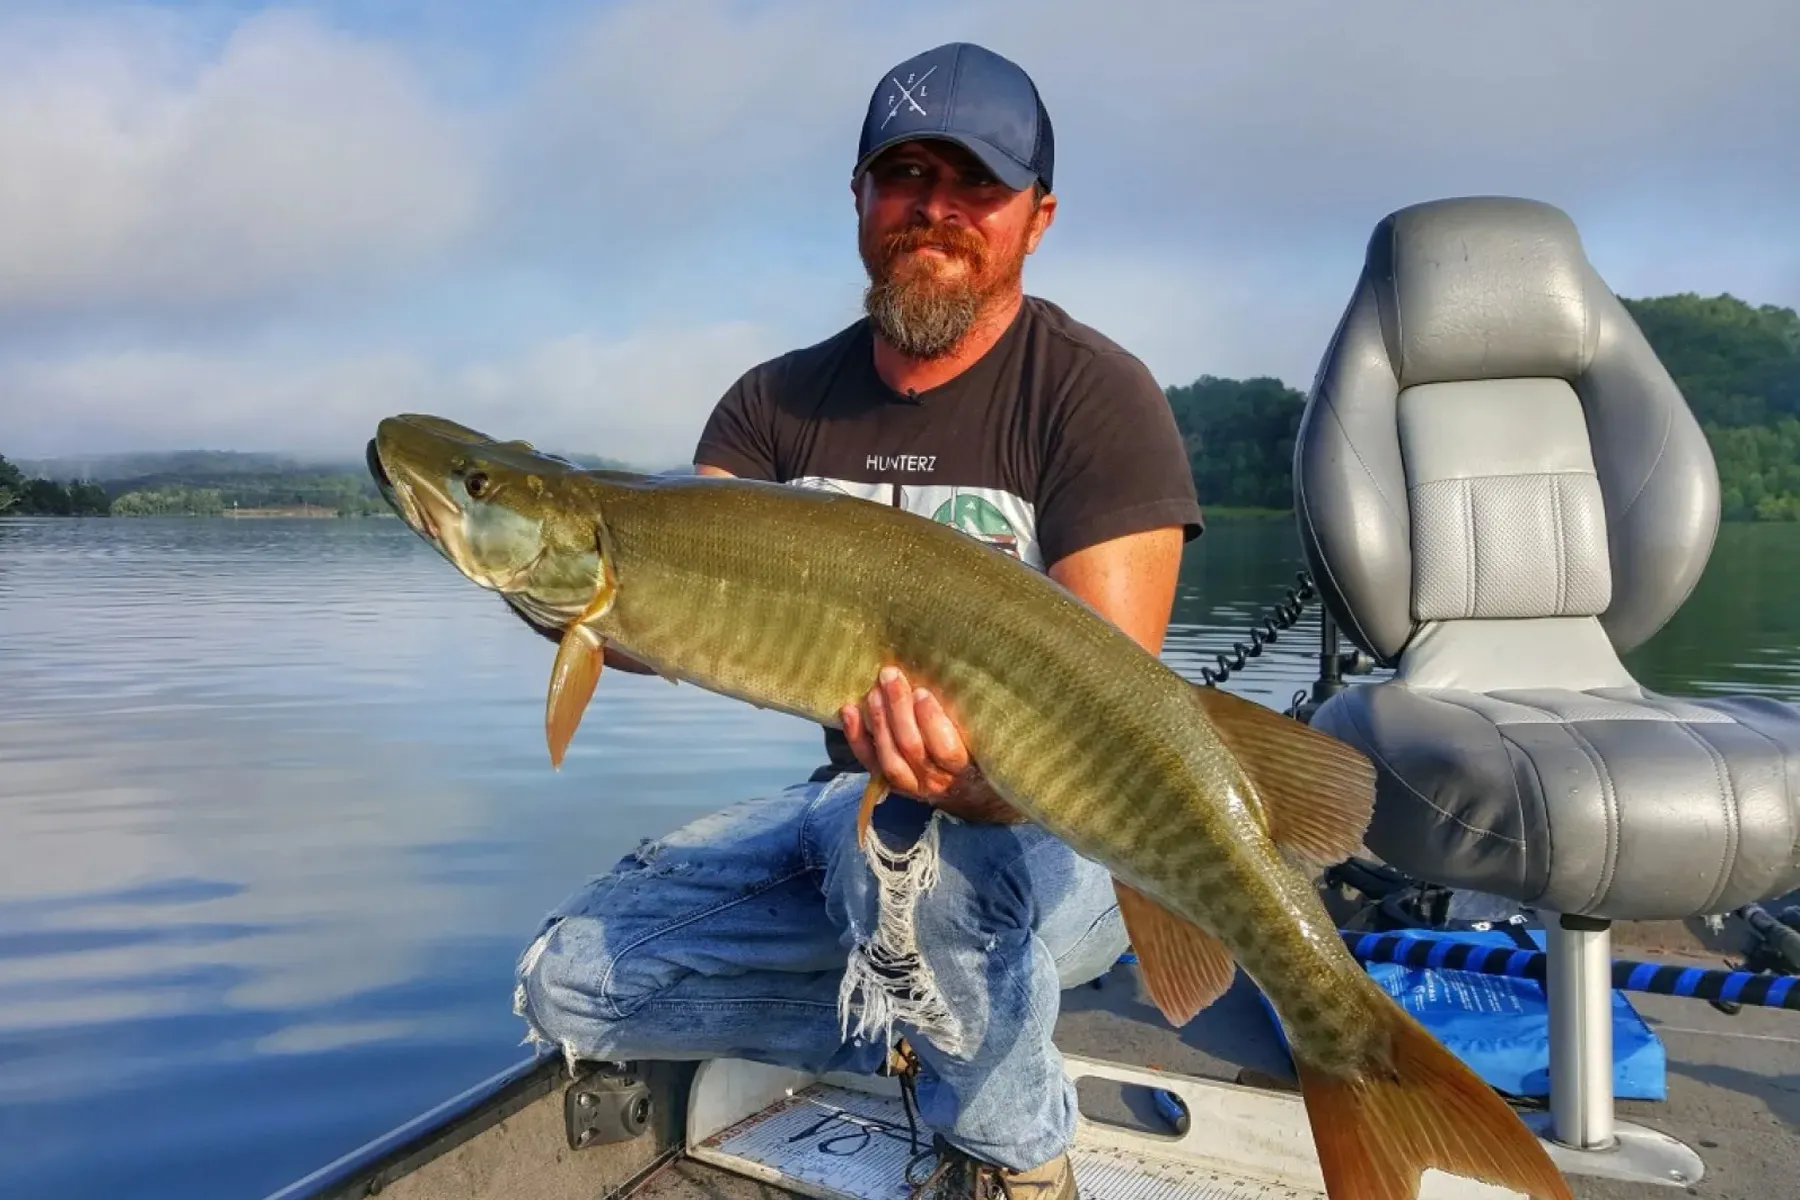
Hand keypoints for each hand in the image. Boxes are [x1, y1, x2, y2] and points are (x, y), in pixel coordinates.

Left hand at [839, 666, 1023, 824]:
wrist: (967, 793)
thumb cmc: (976, 754)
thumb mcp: (981, 740)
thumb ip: (966, 718)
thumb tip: (952, 676)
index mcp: (961, 768)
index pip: (945, 749)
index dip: (931, 721)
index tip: (922, 692)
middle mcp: (933, 781)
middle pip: (912, 748)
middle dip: (899, 709)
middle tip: (891, 676)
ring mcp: (908, 785)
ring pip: (889, 758)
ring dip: (879, 721)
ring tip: (874, 690)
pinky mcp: (887, 782)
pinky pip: (868, 762)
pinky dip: (856, 737)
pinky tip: (849, 710)